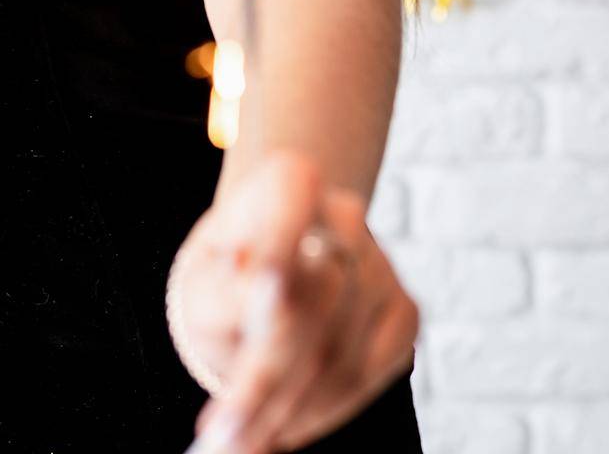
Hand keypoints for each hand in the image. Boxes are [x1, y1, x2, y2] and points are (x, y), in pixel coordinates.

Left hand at [165, 149, 419, 453]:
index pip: (292, 204)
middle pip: (314, 305)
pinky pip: (371, 375)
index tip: (248, 319)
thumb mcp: (205, 286)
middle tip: (224, 437)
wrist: (262, 284)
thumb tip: (270, 289)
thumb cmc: (226, 282)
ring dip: (291, 410)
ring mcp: (382, 263)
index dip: (276, 260)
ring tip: (244, 439)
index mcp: (287, 182)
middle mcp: (344, 214)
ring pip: (342, 353)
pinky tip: (287, 423)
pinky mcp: (405, 311)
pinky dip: (325, 412)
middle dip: (267, 380)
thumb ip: (230, 291)